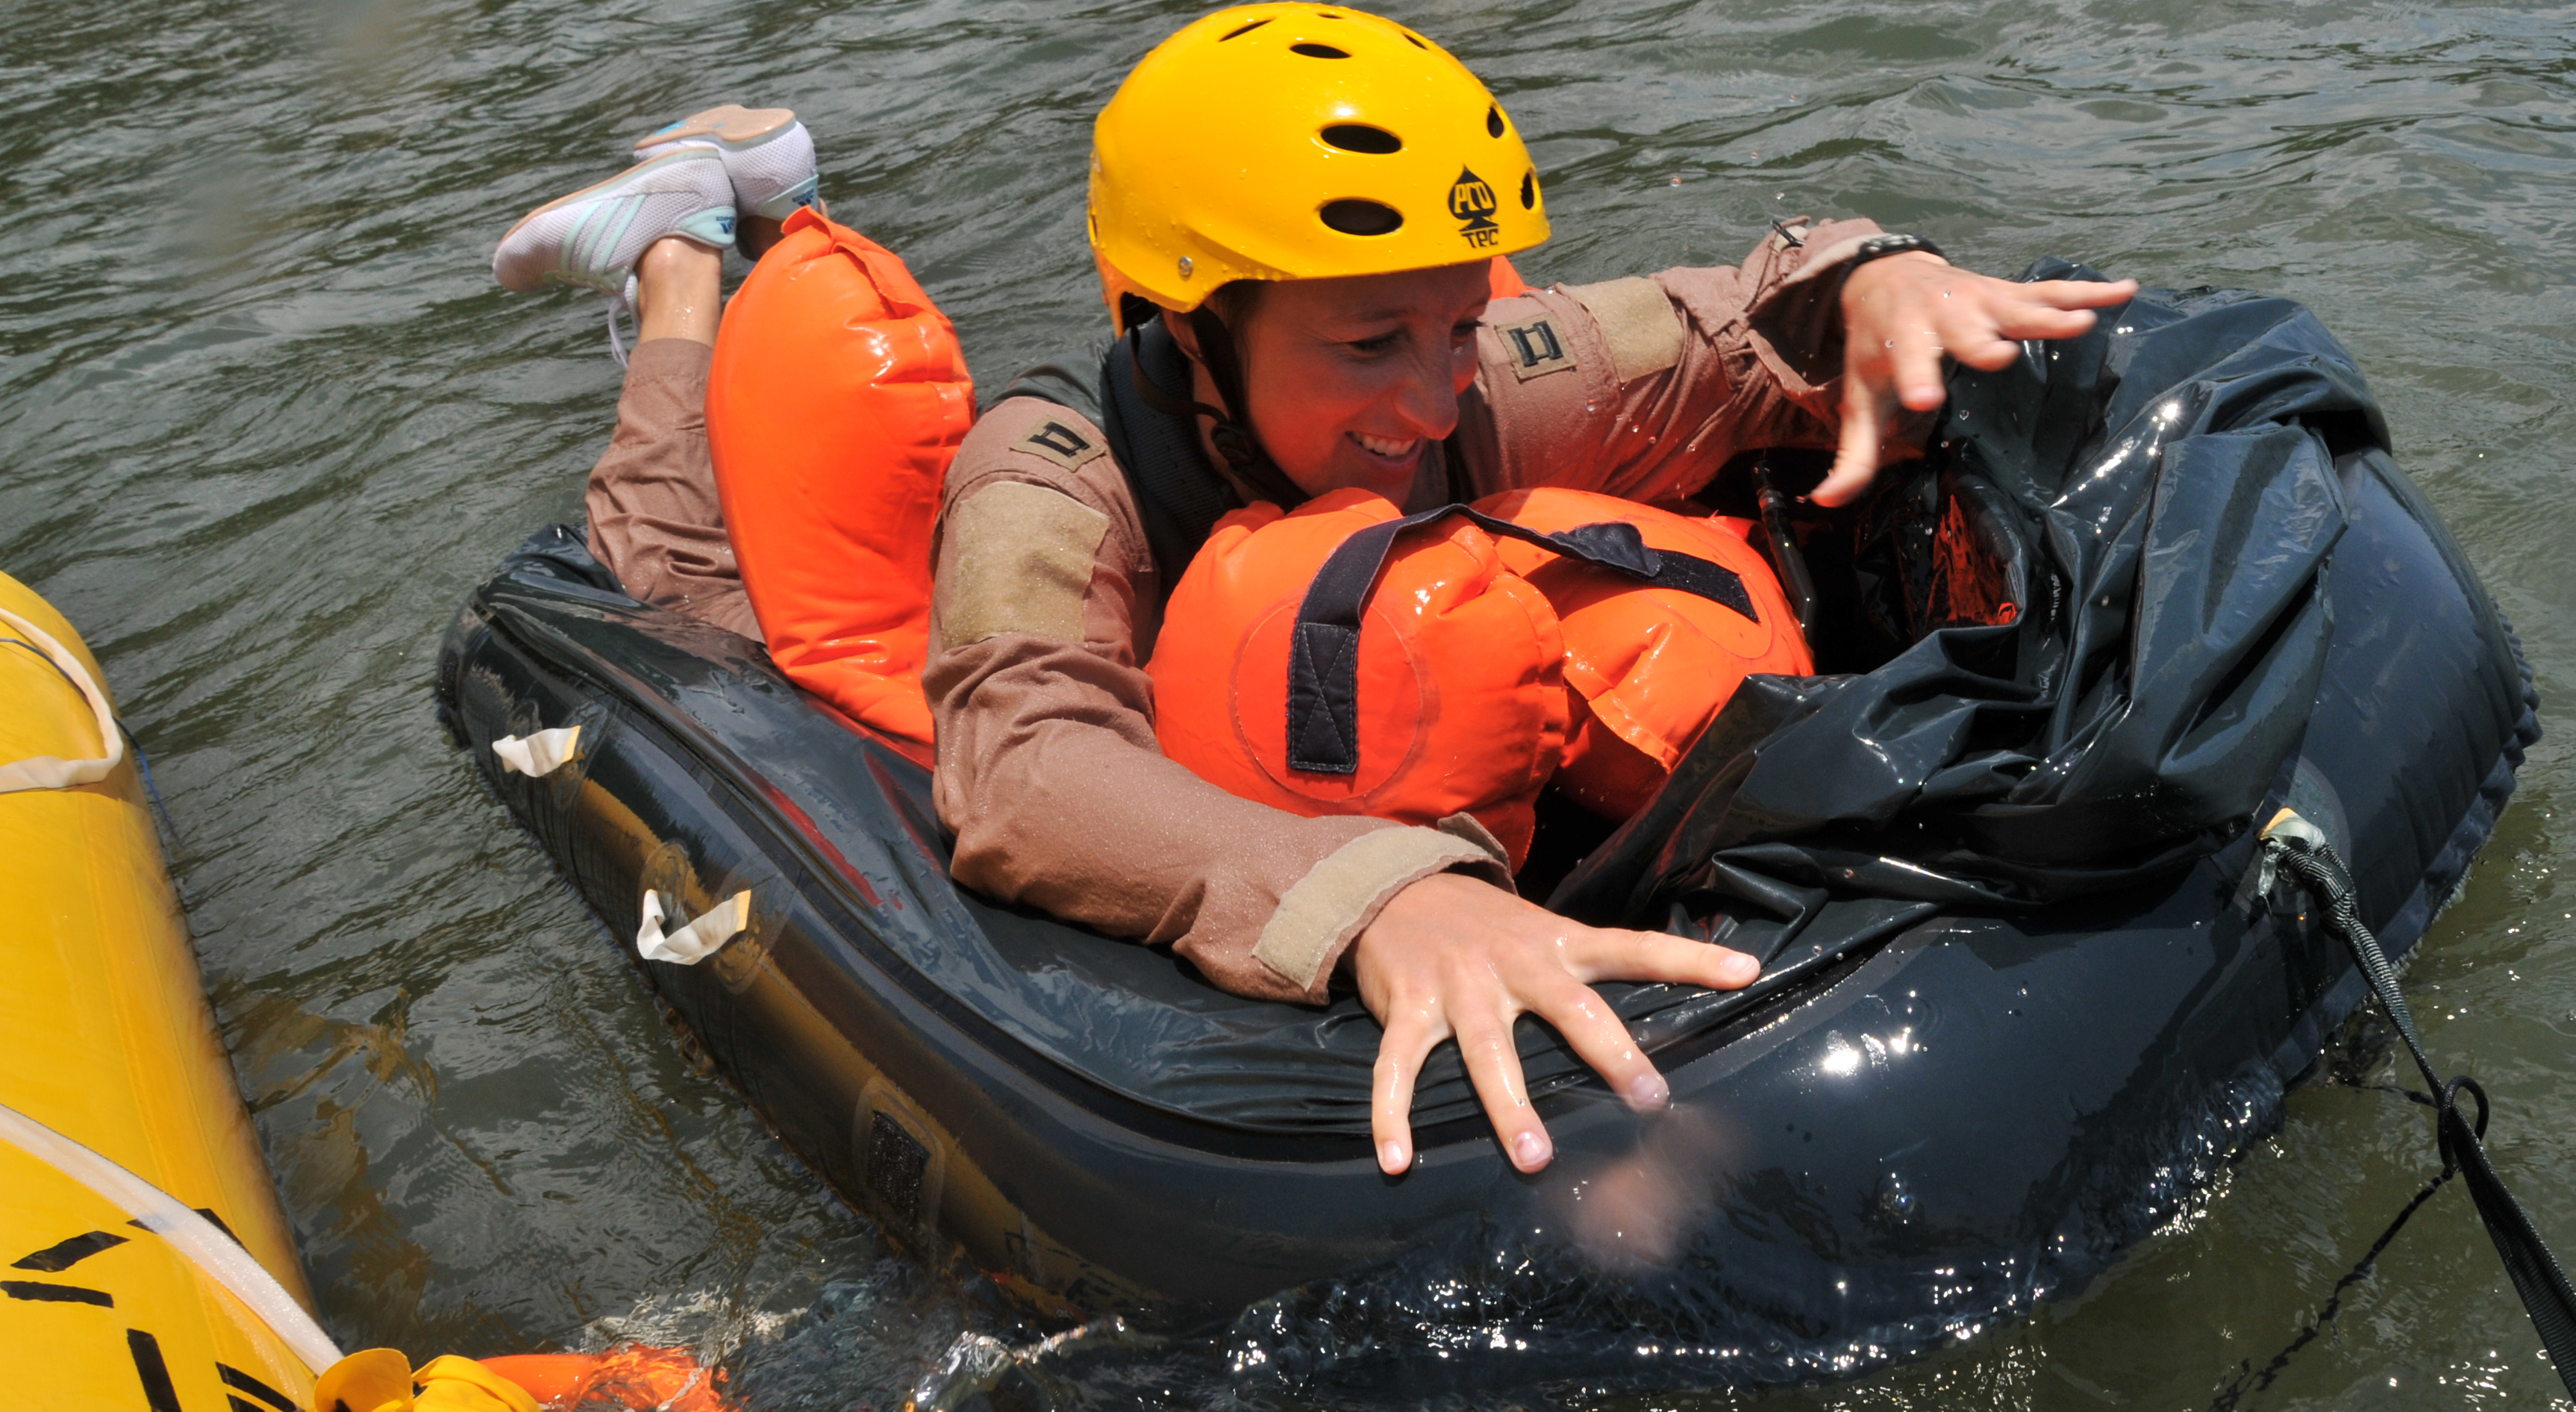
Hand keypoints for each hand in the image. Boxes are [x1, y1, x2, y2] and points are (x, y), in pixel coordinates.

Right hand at [1351, 872, 1760, 1175]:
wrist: (1393, 887)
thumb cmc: (1483, 924)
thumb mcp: (1541, 929)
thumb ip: (1587, 964)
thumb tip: (1661, 1002)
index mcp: (1556, 943)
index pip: (1634, 946)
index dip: (1691, 958)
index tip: (1747, 972)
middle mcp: (1514, 963)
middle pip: (1571, 1009)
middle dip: (1610, 1053)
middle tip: (1648, 1098)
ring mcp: (1459, 986)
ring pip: (1489, 1051)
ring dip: (1510, 1106)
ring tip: (1533, 1158)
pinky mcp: (1409, 1008)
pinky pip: (1399, 1068)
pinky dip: (1392, 1116)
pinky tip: (1397, 1161)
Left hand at [1817, 253, 2138, 506]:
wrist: (1884, 278)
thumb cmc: (1876, 349)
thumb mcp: (1859, 399)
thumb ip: (1853, 452)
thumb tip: (1826, 500)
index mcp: (1901, 341)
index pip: (1907, 362)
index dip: (1915, 377)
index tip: (1925, 397)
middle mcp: (1942, 314)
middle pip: (1964, 329)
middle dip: (1979, 341)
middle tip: (1999, 355)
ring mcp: (1980, 299)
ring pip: (2017, 306)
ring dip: (2047, 314)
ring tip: (2082, 323)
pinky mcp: (2007, 291)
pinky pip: (2051, 290)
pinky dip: (2089, 290)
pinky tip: (2126, 291)